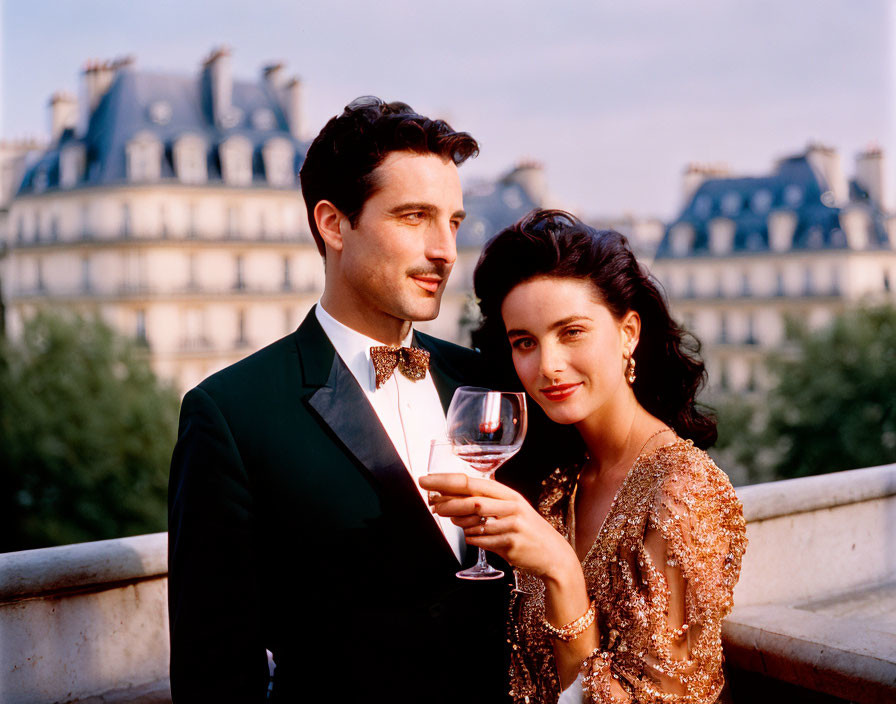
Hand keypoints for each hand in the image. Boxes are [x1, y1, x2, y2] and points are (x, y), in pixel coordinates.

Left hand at [419, 473, 579, 581]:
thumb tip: (450, 501)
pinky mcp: (512, 543)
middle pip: (472, 500)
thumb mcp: (510, 510)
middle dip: (447, 501)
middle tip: (432, 503)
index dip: (446, 481)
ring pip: (476, 521)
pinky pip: (483, 540)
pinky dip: (472, 538)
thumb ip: (485, 504)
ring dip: (459, 522)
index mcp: (508, 494)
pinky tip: (471, 536)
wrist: (553, 555)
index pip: (471, 482)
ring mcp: (513, 524)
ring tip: (453, 521)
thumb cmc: (526, 531)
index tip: (427, 480)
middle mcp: (511, 506)